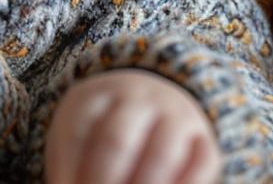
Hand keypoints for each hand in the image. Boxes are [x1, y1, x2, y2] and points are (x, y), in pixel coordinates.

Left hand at [45, 70, 220, 183]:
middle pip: (115, 141)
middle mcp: (136, 98)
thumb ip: (68, 170)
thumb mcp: (74, 142)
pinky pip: (201, 166)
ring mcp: (174, 116)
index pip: (76, 135)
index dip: (70, 172)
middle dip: (104, 182)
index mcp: (92, 97)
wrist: (153, 103)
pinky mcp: (204, 141)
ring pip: (161, 157)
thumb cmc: (98, 135)